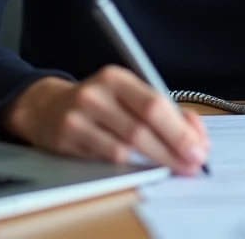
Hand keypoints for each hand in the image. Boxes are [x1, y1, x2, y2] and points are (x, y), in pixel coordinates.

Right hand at [0, 67, 209, 175]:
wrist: (46, 107)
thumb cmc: (98, 103)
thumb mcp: (128, 95)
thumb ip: (163, 110)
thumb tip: (196, 135)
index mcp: (117, 77)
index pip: (154, 104)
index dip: (179, 130)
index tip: (198, 148)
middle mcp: (97, 94)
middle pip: (141, 127)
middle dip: (172, 150)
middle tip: (190, 164)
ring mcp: (79, 118)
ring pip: (124, 148)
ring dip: (154, 162)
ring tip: (172, 167)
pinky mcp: (68, 140)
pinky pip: (106, 159)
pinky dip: (128, 166)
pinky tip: (141, 167)